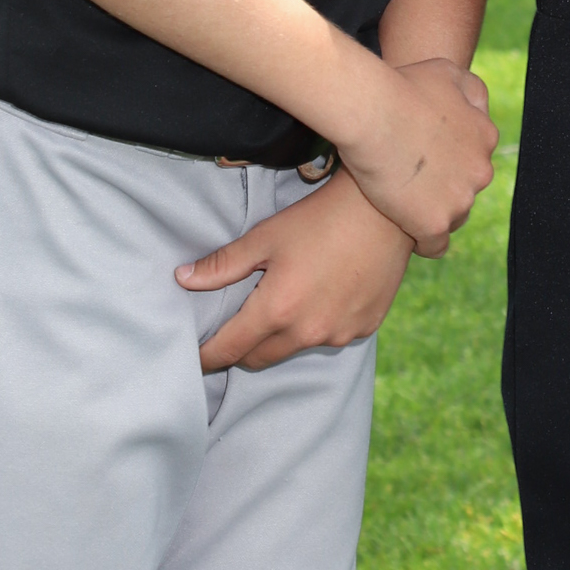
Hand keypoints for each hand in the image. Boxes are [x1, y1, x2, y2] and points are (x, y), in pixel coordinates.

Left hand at [179, 167, 415, 370]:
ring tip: (284, 305)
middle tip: (235, 330)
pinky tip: (322, 297)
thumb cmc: (320, 217)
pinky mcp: (364, 328)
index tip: (196, 357)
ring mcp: (339, 334)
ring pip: (295, 349)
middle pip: (259, 358)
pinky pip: (330, 337)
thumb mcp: (266, 236)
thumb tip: (182, 279)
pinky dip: (318, 326)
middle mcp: (307, 332)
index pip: (229, 350)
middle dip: (242, 349)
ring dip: (281, 337)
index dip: (207, 356)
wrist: (386, 210)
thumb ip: (223, 264)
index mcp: (276, 310)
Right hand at [339, 55, 495, 254]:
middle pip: (465, 189)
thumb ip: (470, 89)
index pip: (473, 158)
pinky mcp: (434, 224)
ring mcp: (460, 200)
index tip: (424, 159)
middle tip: (409, 181)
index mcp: (485, 136)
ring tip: (403, 204)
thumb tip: (480, 106)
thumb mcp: (446, 71)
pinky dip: (422, 241)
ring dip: (432, 212)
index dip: (448, 160)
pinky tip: (405, 230)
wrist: (371, 113)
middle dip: (443, 187)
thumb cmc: (401, 86)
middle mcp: (481, 170)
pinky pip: (435, 246)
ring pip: (453, 217)